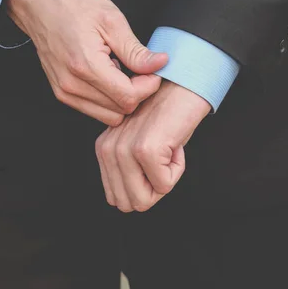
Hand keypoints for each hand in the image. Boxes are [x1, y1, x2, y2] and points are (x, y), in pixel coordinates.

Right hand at [7, 0, 167, 125]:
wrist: (39, 6)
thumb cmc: (72, 7)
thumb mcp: (112, 20)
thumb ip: (136, 50)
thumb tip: (160, 64)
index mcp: (86, 66)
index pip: (128, 97)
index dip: (148, 86)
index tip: (152, 71)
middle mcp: (73, 85)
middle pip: (121, 110)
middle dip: (137, 93)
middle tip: (138, 70)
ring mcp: (66, 93)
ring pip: (110, 116)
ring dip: (122, 98)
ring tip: (120, 72)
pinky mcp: (63, 95)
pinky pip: (96, 111)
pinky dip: (108, 100)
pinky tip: (108, 77)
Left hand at [95, 81, 210, 211]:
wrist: (184, 85)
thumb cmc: (169, 114)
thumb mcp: (140, 143)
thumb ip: (128, 169)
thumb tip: (132, 203)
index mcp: (103, 150)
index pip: (118, 198)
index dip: (145, 185)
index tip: (156, 157)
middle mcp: (108, 150)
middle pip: (130, 203)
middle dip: (153, 188)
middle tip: (163, 157)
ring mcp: (124, 150)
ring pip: (144, 200)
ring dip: (164, 180)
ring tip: (167, 151)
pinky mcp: (145, 149)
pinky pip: (164, 185)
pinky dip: (177, 169)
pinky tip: (175, 143)